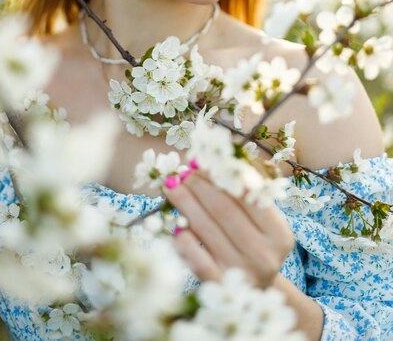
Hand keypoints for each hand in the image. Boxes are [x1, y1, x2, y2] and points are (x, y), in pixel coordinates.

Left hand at [164, 170, 294, 286]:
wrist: (256, 291)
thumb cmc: (256, 244)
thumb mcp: (263, 221)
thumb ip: (247, 192)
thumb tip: (219, 160)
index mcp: (279, 234)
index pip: (247, 196)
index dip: (221, 176)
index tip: (202, 162)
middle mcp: (264, 255)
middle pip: (223, 210)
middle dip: (199, 186)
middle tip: (183, 172)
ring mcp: (241, 272)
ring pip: (207, 230)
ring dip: (185, 203)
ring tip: (172, 186)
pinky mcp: (219, 286)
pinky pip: (196, 258)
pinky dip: (183, 239)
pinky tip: (176, 225)